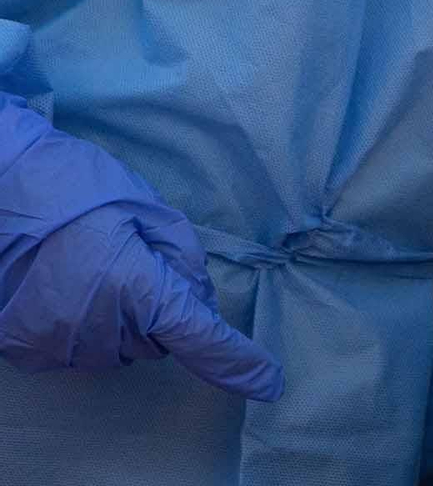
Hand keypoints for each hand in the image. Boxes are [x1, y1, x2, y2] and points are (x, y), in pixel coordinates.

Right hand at [0, 93, 284, 399]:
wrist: (5, 185)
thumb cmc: (83, 188)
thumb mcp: (152, 210)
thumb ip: (185, 261)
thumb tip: (197, 303)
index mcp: (135, 285)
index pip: (199, 337)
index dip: (237, 363)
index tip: (268, 384)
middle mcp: (98, 325)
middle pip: (159, 342)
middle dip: (161, 312)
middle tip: (132, 263)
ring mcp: (57, 343)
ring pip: (120, 351)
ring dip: (121, 322)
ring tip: (93, 269)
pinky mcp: (26, 349)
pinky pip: (78, 353)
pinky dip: (84, 329)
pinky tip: (69, 288)